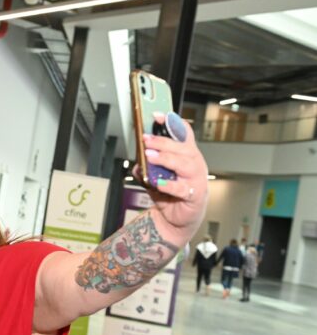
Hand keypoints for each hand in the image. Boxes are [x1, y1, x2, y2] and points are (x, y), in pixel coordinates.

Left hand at [134, 112, 207, 237]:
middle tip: (145, 139)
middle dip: (163, 141)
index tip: (157, 115)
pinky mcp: (194, 195)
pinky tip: (157, 182)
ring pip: (184, 164)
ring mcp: (197, 179)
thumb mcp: (154, 177)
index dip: (172, 123)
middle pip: (183, 147)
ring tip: (149, 156)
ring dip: (166, 158)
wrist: (177, 219)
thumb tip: (136, 162)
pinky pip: (182, 188)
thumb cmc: (169, 194)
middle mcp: (195, 164)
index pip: (183, 134)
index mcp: (187, 155)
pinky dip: (169, 185)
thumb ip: (146, 168)